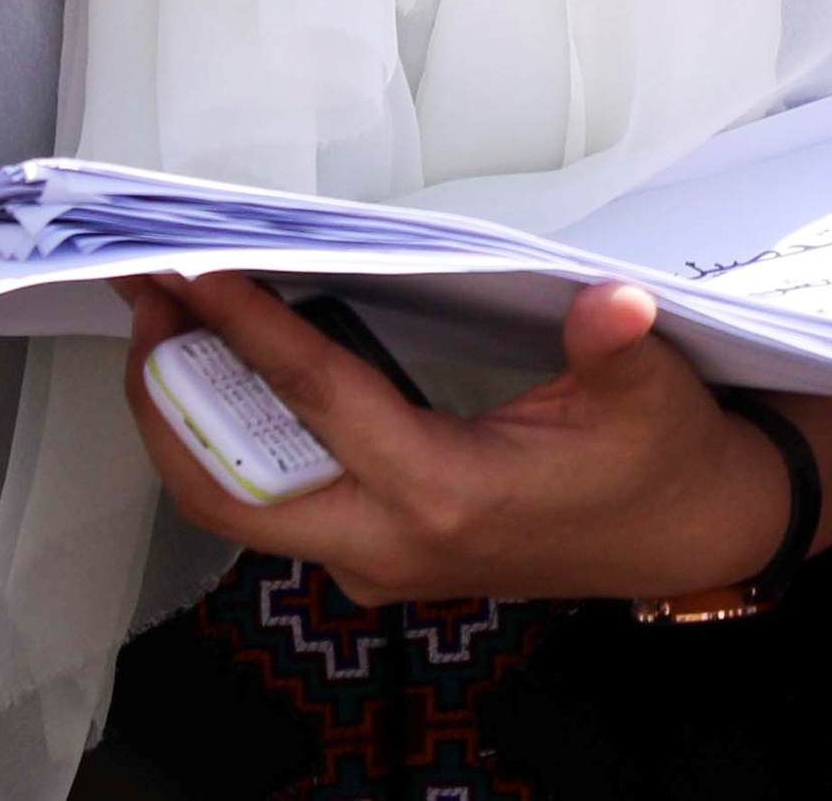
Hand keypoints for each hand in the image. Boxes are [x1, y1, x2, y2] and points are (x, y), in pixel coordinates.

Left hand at [123, 272, 818, 605]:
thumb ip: (615, 343)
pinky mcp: (382, 557)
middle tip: (144, 302)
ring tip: (164, 326)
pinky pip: (277, 510)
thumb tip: (613, 303)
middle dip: (169, 399)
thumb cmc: (660, 457)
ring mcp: (380, 561)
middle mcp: (393, 542)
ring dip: (187, 424)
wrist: (687, 534)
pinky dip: (231, 446)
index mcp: (447, 493)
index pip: (318, 401)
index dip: (246, 328)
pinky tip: (225, 376)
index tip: (189, 271)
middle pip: (232, 488)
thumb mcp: (649, 391)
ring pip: (242, 508)